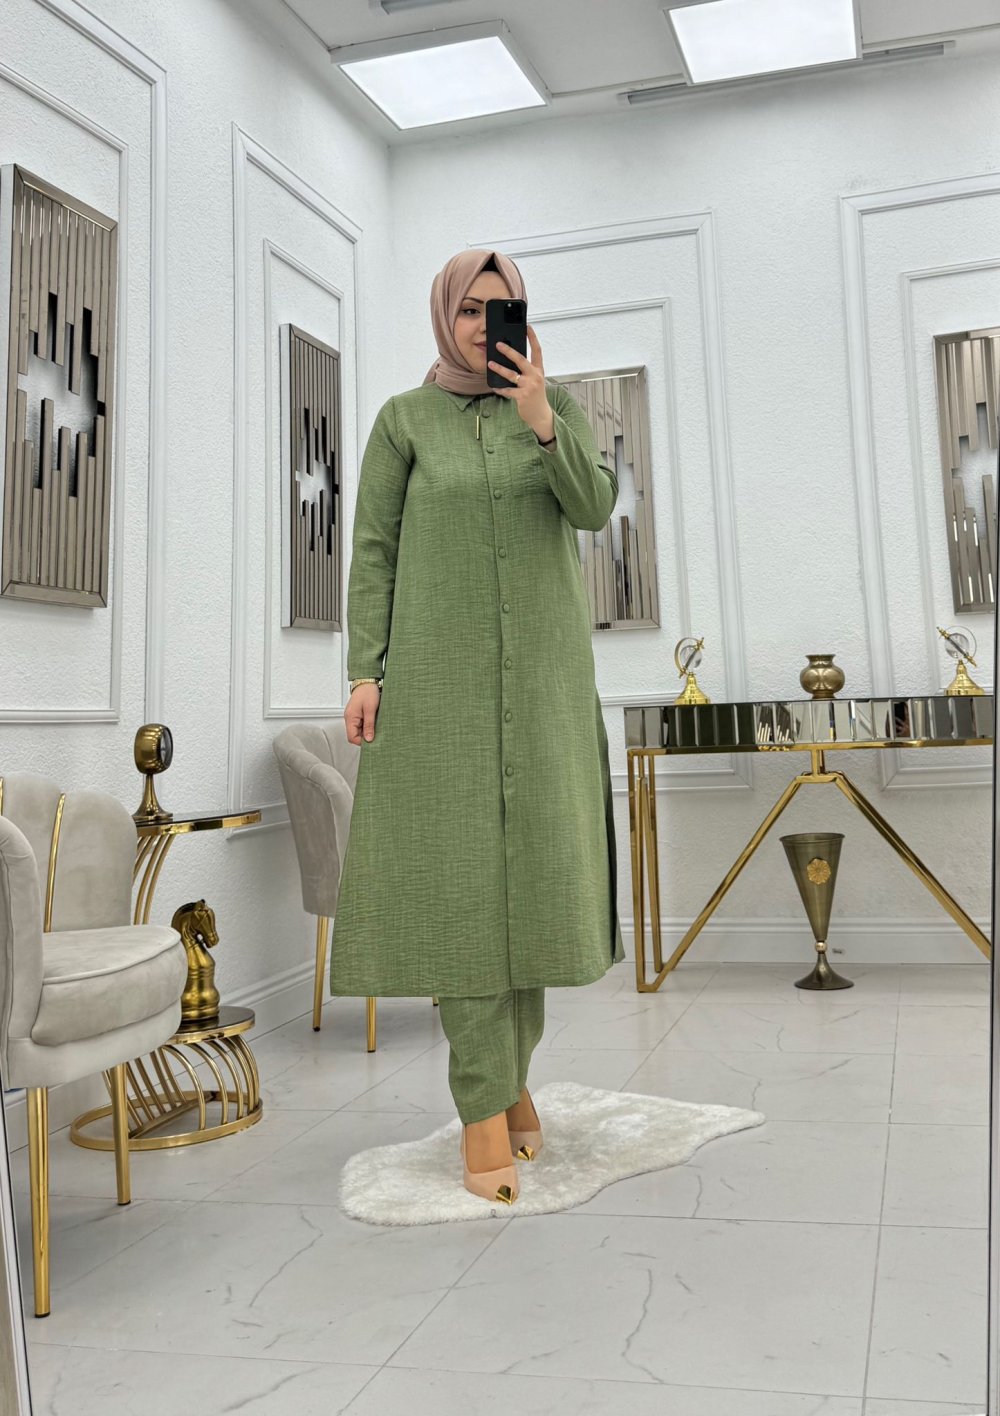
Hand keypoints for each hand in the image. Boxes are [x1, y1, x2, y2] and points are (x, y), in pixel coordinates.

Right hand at [345, 684, 380, 744]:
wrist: (367, 681)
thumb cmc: (368, 692)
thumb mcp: (370, 709)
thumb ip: (369, 725)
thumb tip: (369, 739)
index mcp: (350, 717)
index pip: (352, 737)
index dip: (362, 742)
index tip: (372, 741)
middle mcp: (349, 718)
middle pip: (354, 735)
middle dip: (365, 737)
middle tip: (376, 734)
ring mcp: (353, 716)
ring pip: (358, 731)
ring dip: (367, 731)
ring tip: (376, 725)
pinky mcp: (357, 714)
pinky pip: (360, 725)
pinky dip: (367, 726)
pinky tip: (373, 722)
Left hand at [488, 325, 553, 440]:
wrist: (540, 415)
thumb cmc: (536, 396)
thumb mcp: (535, 380)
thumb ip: (526, 370)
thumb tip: (511, 360)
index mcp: (538, 370)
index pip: (537, 350)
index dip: (532, 338)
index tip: (527, 327)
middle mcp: (535, 376)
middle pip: (521, 359)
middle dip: (509, 351)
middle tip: (498, 345)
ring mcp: (529, 386)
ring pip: (511, 375)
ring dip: (499, 369)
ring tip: (490, 364)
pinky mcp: (522, 396)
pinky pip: (507, 390)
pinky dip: (500, 389)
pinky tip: (494, 387)